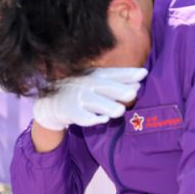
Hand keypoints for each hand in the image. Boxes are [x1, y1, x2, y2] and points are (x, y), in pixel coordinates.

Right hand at [32, 68, 146, 129]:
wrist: (51, 102)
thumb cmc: (80, 91)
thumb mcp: (96, 82)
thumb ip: (116, 84)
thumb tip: (138, 85)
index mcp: (95, 74)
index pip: (114, 73)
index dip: (129, 74)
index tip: (144, 74)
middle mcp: (87, 83)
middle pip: (107, 87)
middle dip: (121, 90)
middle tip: (132, 94)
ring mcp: (78, 97)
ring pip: (97, 102)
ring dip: (110, 107)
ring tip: (119, 111)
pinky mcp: (70, 111)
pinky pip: (84, 117)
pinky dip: (94, 119)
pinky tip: (102, 120)